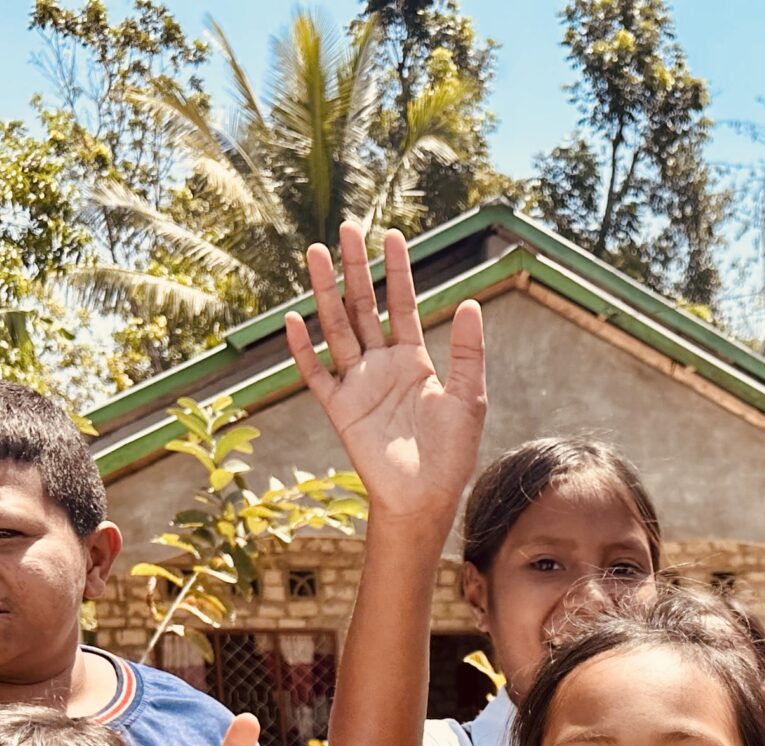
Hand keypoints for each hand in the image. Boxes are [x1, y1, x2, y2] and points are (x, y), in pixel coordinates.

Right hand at [283, 221, 486, 536]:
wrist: (426, 497)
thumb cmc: (452, 453)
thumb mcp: (469, 398)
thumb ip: (469, 353)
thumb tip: (471, 303)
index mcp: (414, 361)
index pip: (402, 305)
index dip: (397, 271)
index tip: (391, 235)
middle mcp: (382, 366)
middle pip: (364, 307)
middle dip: (355, 269)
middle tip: (346, 229)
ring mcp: (358, 385)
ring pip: (337, 329)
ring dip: (325, 293)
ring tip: (315, 254)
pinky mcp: (340, 409)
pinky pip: (316, 374)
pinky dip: (304, 349)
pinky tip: (294, 320)